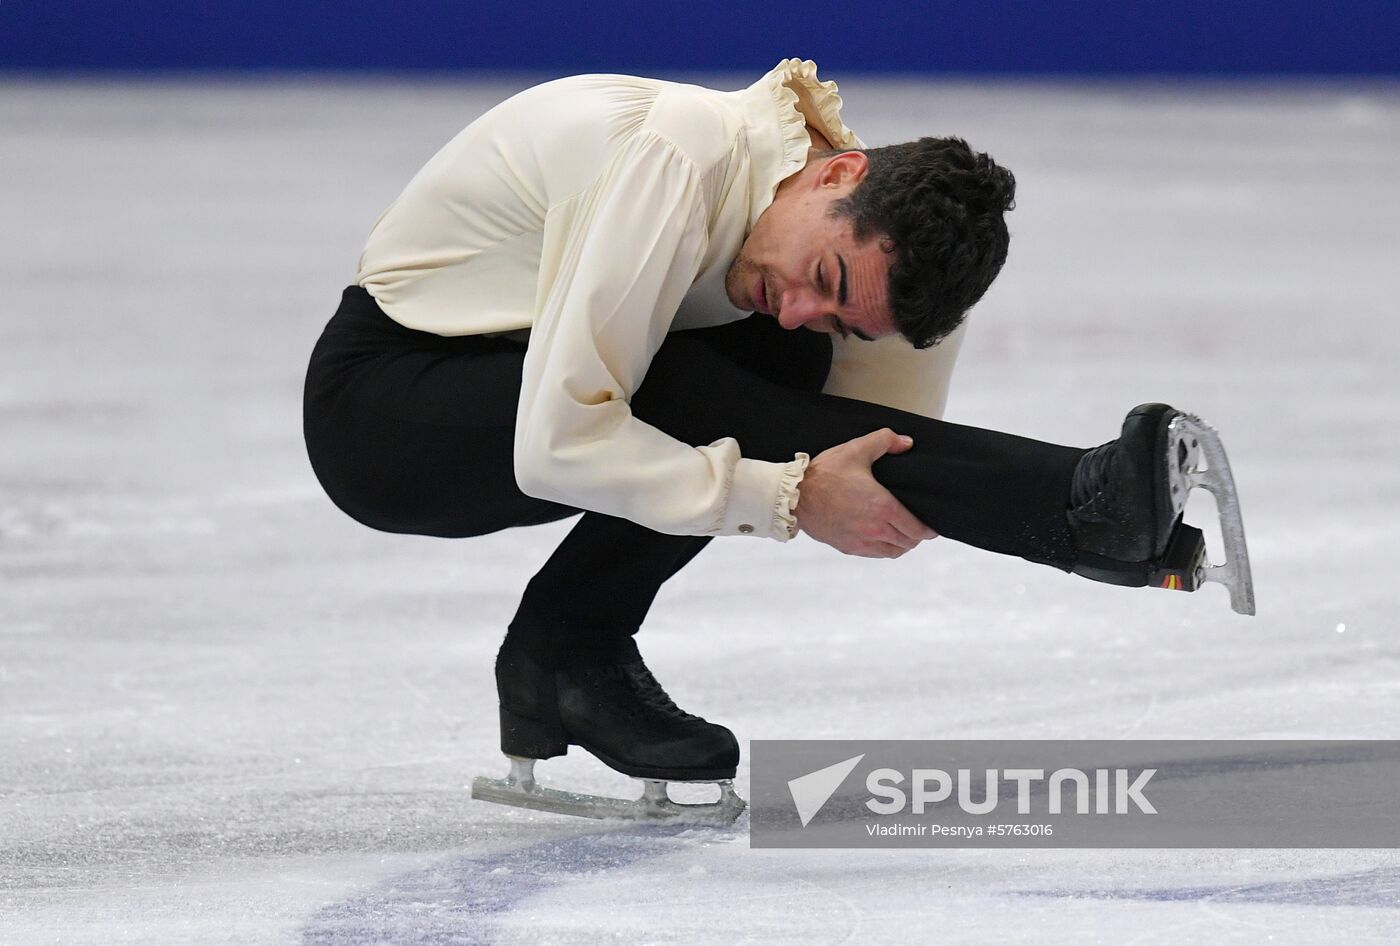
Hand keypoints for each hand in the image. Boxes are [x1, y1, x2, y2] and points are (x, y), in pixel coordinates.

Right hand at [793, 428, 938, 557]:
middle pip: (908, 542)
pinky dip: (885, 549)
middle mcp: (875, 529)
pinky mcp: (848, 547)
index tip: (932, 527)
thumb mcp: (856, 450)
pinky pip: (875, 554)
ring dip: (902, 545)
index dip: (929, 530)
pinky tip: (883, 539)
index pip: (917, 529)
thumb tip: (906, 442)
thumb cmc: (825, 473)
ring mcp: (861, 541)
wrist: (795, 496)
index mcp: (882, 507)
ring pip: (893, 552)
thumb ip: (885, 440)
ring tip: (903, 534)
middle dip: (917, 536)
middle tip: (919, 527)